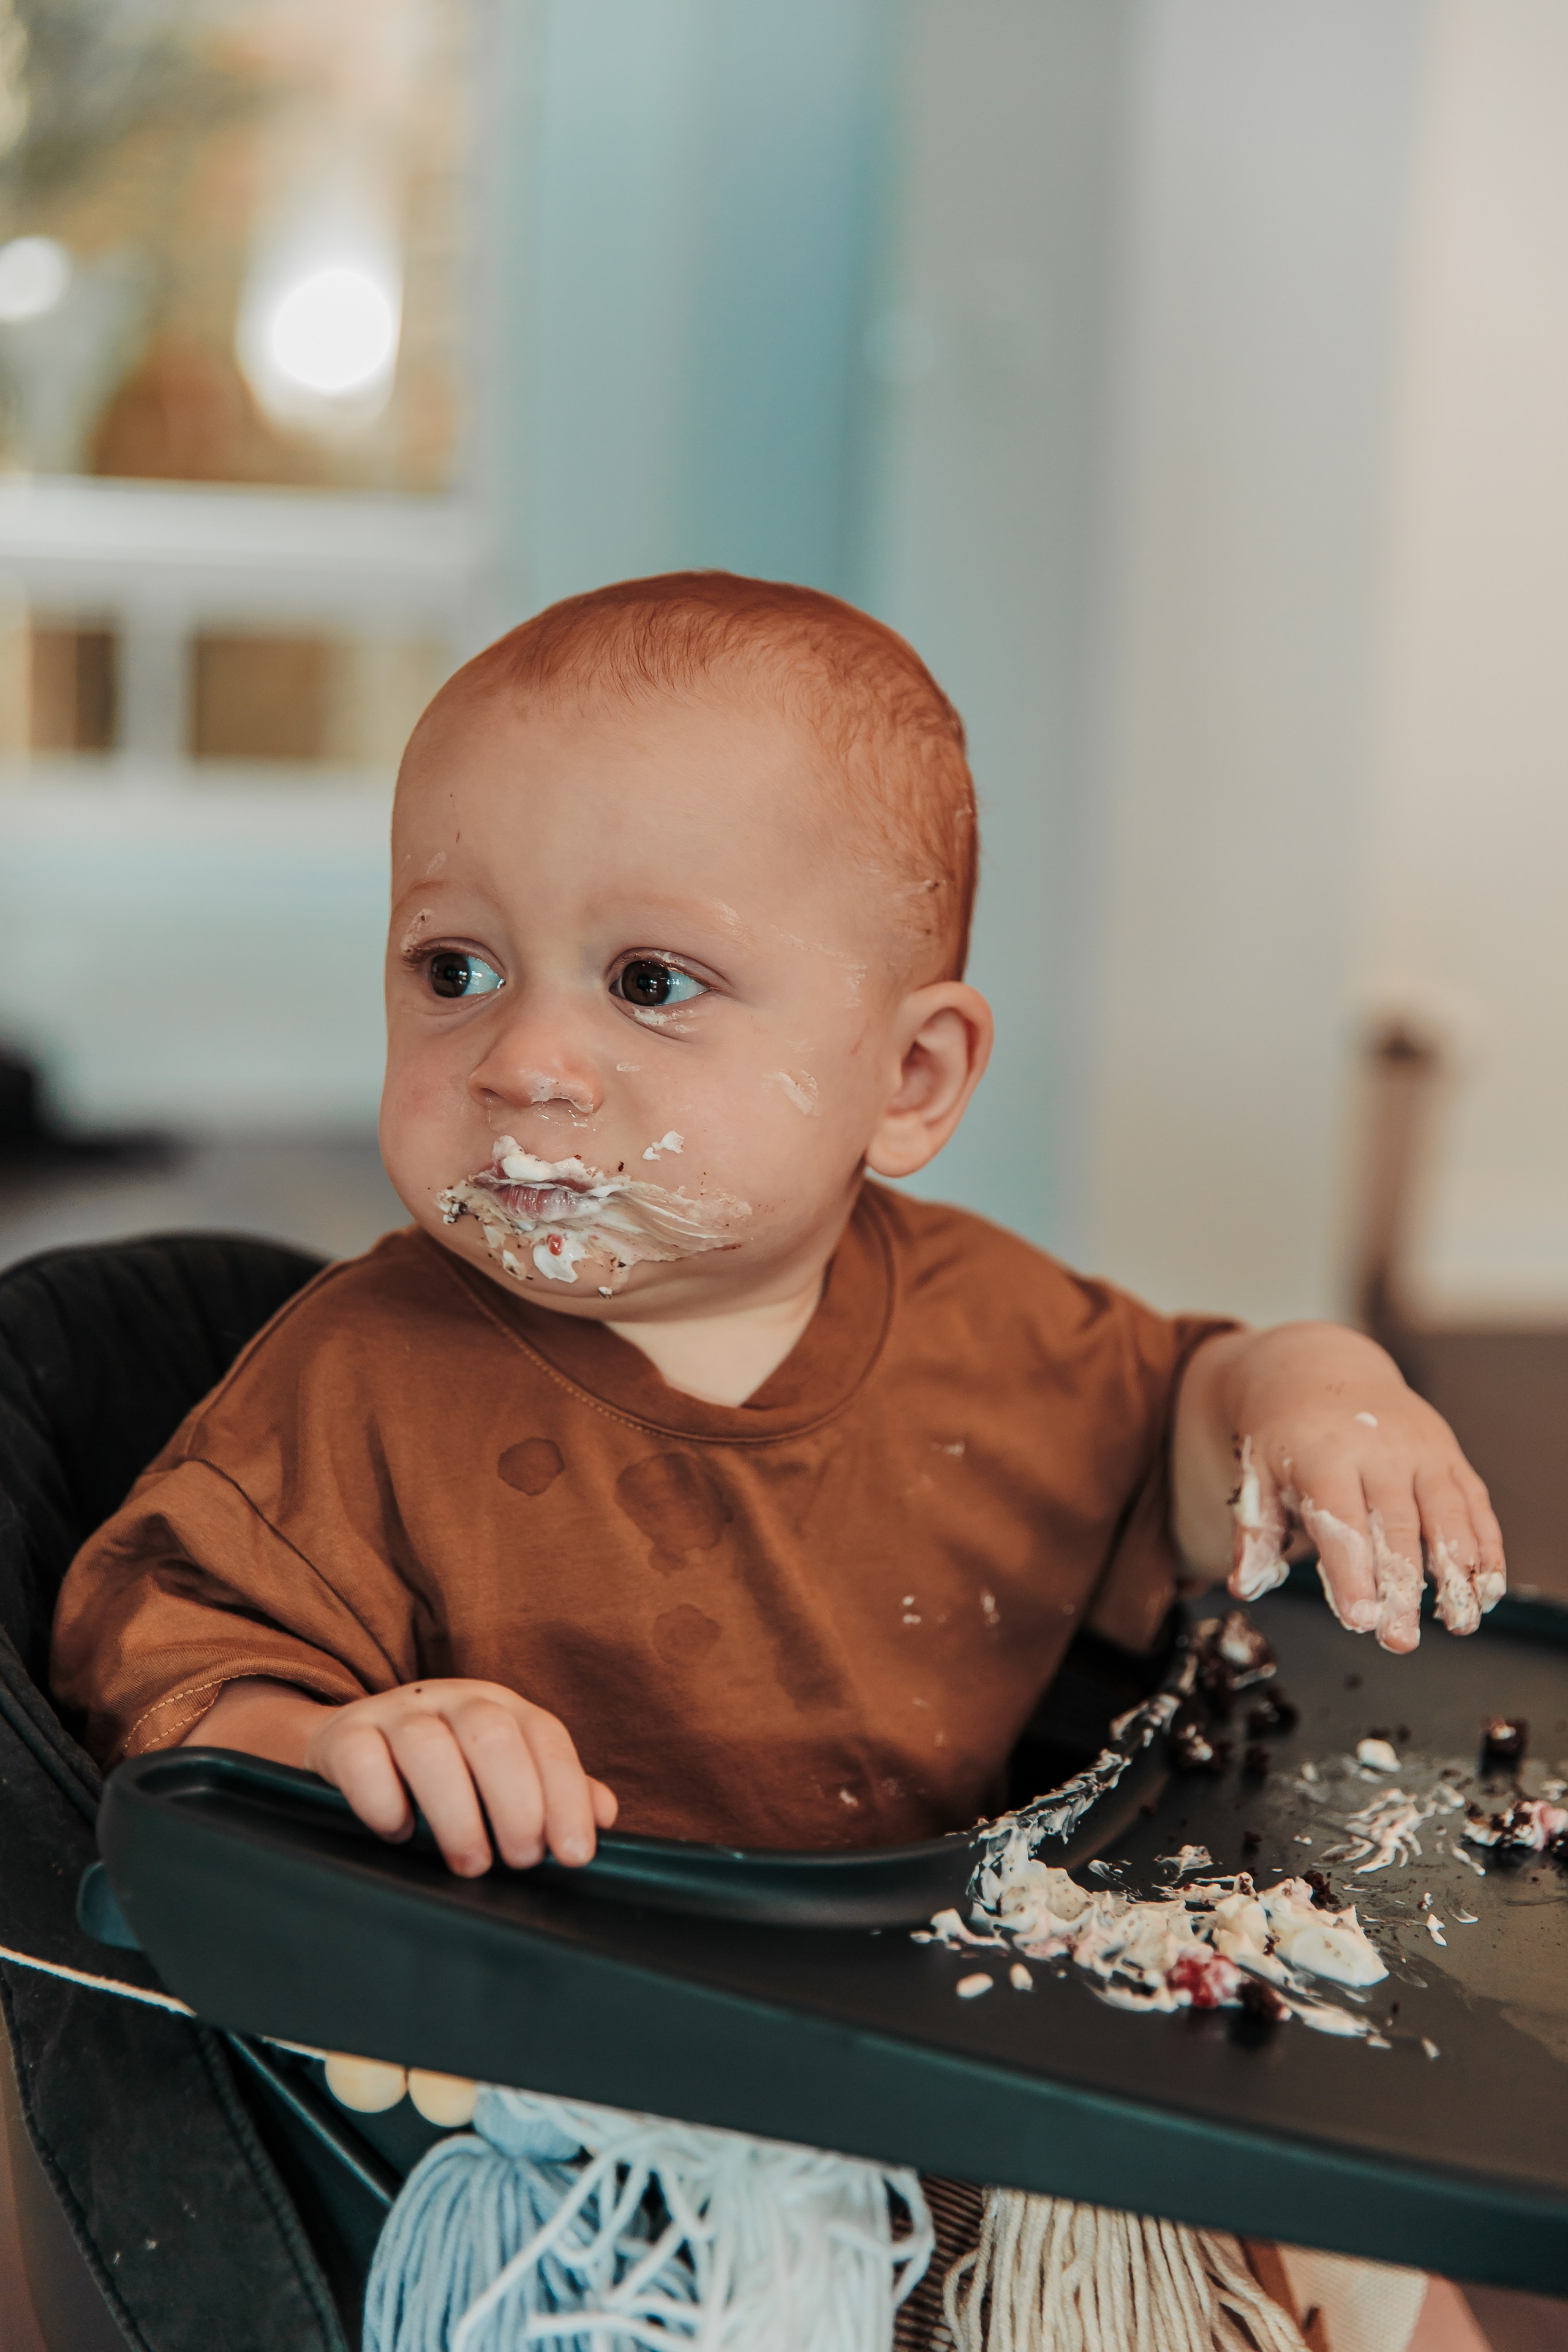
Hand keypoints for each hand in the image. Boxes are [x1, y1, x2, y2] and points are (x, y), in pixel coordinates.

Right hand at [301, 1678, 617, 1875]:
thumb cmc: (443, 1775)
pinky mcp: (343, 1735)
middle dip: (516, 1805)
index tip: (575, 1854)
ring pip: (428, 1746)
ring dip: (457, 1813)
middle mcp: (451, 1700)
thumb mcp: (502, 1776)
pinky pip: (362, 1759)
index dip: (567, 1795)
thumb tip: (604, 1814)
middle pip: (492, 1736)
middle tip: (520, 1862)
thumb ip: (555, 1793)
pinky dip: (384, 1802)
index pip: (546, 1738)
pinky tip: (399, 1833)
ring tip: (470, 1865)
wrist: (348, 1747)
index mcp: (500, 1707)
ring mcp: (394, 1713)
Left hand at [1176, 1325, 1504, 1651]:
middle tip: (1400, 1641)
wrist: (1322, 1369)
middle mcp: (1379, 1451)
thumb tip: (1244, 1586)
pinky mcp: (1449, 1455)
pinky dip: (1486, 1545)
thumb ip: (1255, 1533)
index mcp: (1325, 1455)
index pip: (1341, 1520)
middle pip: (1396, 1527)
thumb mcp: (1257, 1473)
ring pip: (1446, 1515)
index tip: (1360, 1619)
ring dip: (1457, 1573)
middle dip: (1401, 1589)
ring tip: (1460, 1622)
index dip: (1352, 1571)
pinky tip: (1486, 1587)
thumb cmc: (1286, 1435)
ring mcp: (1421, 1451)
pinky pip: (1474, 1503)